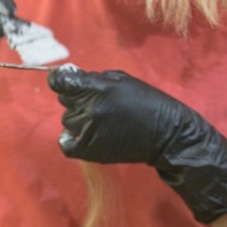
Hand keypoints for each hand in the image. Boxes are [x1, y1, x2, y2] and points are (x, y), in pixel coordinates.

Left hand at [47, 64, 226, 222]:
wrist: (167, 134)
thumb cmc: (148, 102)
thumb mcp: (124, 80)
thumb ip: (95, 78)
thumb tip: (71, 76)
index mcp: (99, 88)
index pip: (61, 81)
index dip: (59, 79)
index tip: (62, 80)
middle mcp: (90, 108)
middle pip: (65, 100)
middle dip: (76, 98)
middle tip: (96, 103)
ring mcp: (88, 130)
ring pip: (67, 120)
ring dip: (78, 118)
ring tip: (99, 120)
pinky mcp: (90, 150)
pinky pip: (66, 144)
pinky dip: (70, 139)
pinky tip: (81, 135)